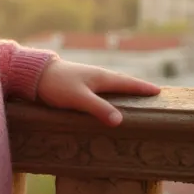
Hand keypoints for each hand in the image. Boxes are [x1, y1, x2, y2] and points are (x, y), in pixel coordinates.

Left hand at [37, 59, 159, 125]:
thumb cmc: (57, 85)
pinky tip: (107, 99)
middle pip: (122, 82)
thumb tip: (120, 120)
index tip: (158, 91)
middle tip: (152, 93)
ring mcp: (88, 79)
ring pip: (112, 85)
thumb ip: (98, 108)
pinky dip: (111, 93)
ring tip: (134, 97)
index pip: (128, 83)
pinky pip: (102, 88)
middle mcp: (98, 76)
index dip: (142, 88)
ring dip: (124, 90)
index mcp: (101, 77)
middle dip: (137, 87)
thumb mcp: (79, 98)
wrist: (35, 74)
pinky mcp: (79, 84)